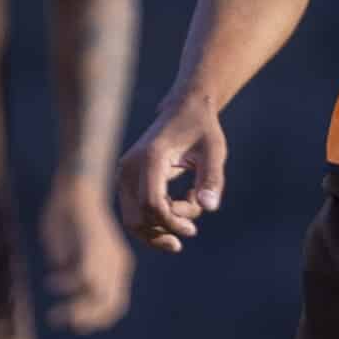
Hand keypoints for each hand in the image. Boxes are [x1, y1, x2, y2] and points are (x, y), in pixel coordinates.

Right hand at [40, 166, 134, 331]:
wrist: (77, 190)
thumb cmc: (73, 219)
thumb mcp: (79, 249)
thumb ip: (75, 269)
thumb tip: (66, 283)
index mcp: (117, 267)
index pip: (114, 304)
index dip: (98, 319)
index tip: (77, 325)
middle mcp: (116, 265)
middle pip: (108, 305)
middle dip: (86, 320)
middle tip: (65, 324)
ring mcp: (104, 257)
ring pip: (96, 296)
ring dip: (75, 310)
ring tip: (55, 316)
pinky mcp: (90, 247)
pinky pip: (80, 277)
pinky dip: (65, 285)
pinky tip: (51, 283)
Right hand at [116, 100, 226, 251]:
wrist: (183, 110)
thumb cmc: (202, 129)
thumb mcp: (214, 151)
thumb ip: (212, 178)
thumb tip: (209, 208)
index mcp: (150, 158)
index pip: (152, 204)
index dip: (171, 222)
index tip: (193, 228)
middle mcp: (129, 167)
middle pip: (137, 218)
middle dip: (166, 228)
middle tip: (192, 223)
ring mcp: (124, 175)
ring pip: (133, 221)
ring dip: (162, 227)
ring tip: (189, 209)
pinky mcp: (126, 182)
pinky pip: (134, 214)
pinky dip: (157, 221)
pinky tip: (179, 205)